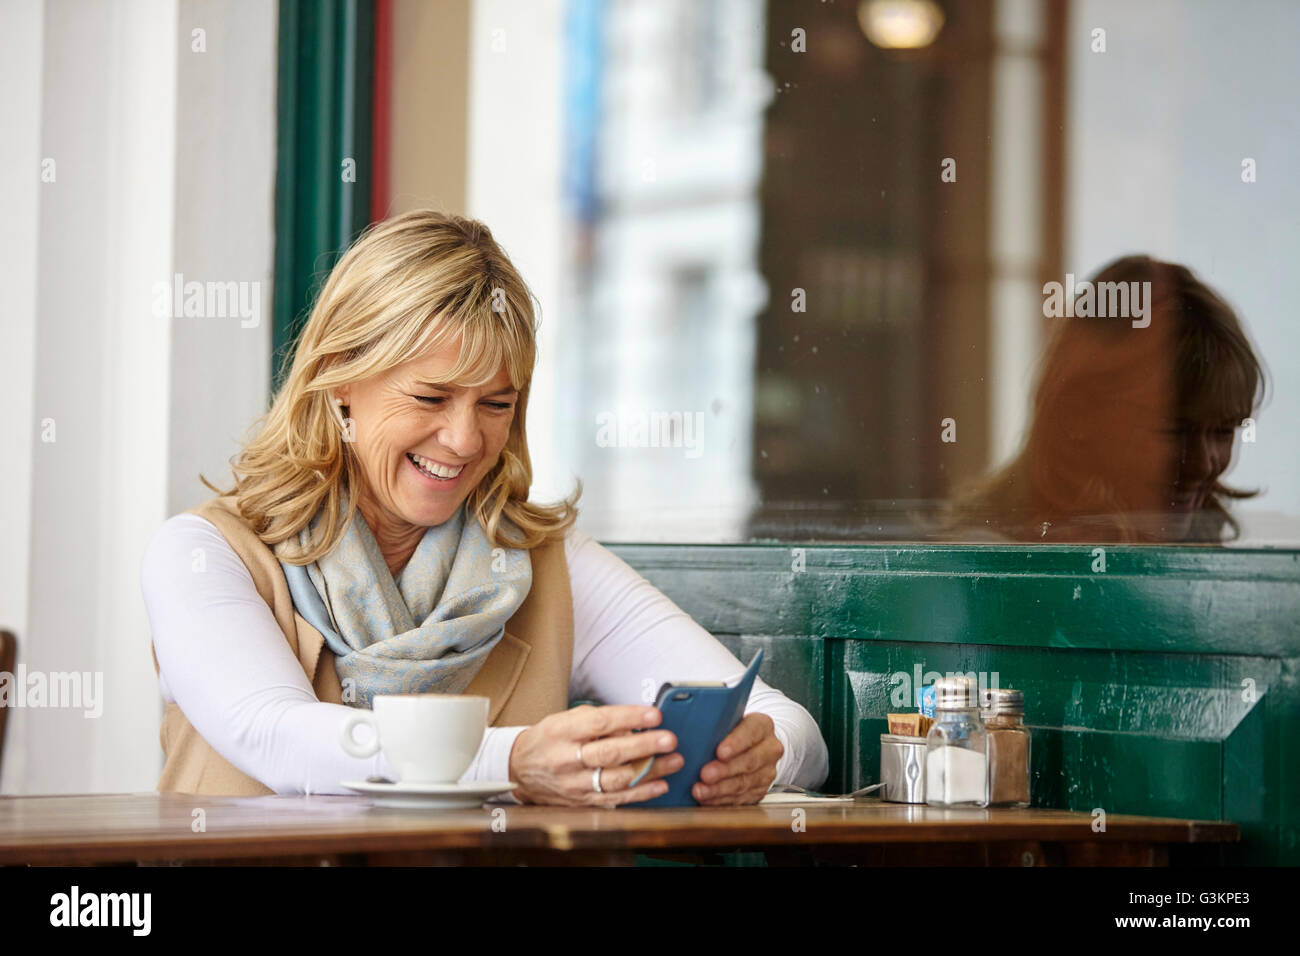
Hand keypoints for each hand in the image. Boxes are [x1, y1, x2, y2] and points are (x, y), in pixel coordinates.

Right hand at [508, 705, 683, 806]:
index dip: (629, 718)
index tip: (654, 715)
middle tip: (669, 739)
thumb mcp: (565, 720)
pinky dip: (641, 793)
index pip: (599, 723)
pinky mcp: (581, 802)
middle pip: (609, 753)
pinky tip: (660, 784)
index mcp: (561, 731)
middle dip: (644, 746)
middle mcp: (566, 759)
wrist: (519, 769)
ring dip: (649, 770)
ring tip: (673, 760)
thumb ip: (598, 720)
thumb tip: (634, 725)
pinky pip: (616, 799)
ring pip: (616, 779)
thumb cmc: (549, 739)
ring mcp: (574, 784)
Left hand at [692, 713, 782, 805]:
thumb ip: (716, 727)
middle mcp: (770, 749)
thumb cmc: (733, 732)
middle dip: (725, 770)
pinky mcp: (761, 790)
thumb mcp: (728, 722)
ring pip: (744, 782)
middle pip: (749, 761)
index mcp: (762, 725)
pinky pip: (741, 798)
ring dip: (720, 789)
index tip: (720, 752)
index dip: (736, 743)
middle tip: (705, 774)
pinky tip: (706, 798)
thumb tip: (692, 734)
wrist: (752, 747)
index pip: (751, 731)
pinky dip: (721, 799)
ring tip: (700, 790)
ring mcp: (767, 771)